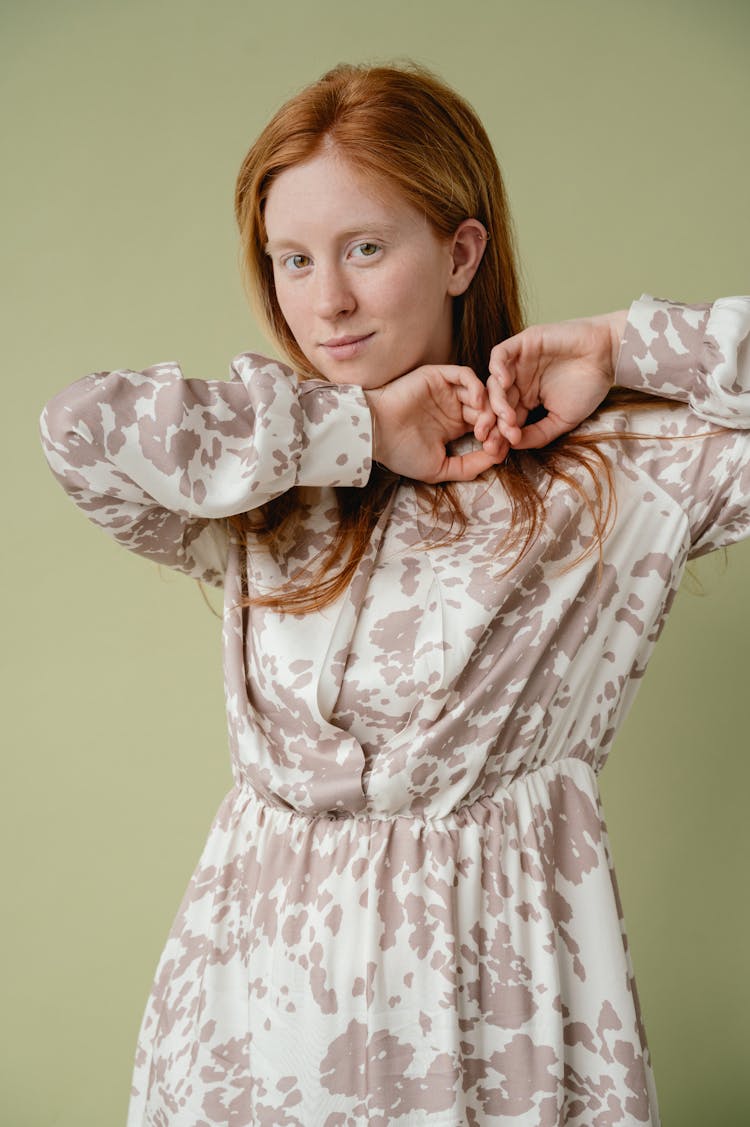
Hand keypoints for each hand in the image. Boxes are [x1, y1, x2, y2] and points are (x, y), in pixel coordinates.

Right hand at [365, 365, 506, 482]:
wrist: (376, 434)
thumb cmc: (401, 453)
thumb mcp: (439, 469)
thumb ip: (468, 466)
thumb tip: (496, 459)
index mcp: (455, 427)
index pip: (486, 428)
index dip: (496, 438)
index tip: (498, 451)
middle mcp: (454, 407)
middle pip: (488, 410)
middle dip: (497, 424)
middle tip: (499, 436)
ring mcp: (447, 391)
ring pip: (481, 392)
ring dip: (489, 407)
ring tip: (485, 423)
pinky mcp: (438, 376)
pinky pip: (465, 375)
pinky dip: (476, 387)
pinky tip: (477, 404)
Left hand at [476, 310, 627, 452]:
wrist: (608, 355)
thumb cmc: (589, 387)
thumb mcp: (562, 419)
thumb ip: (538, 434)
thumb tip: (513, 446)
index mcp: (525, 400)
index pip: (503, 420)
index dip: (497, 436)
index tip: (496, 452)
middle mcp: (518, 381)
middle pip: (493, 403)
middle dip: (490, 423)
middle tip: (492, 438)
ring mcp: (518, 363)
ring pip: (493, 383)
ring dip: (495, 401)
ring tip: (506, 417)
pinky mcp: (522, 343)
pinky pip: (499, 354)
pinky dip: (497, 368)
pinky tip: (505, 383)